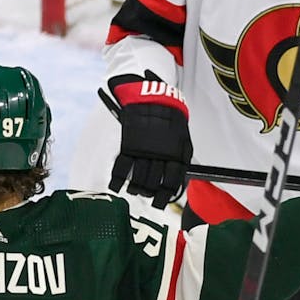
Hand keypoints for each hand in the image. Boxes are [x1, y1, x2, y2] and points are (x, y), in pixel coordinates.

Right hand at [107, 76, 191, 208]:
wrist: (153, 97)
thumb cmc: (170, 117)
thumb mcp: (183, 136)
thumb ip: (181, 157)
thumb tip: (179, 176)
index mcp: (175, 154)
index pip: (171, 182)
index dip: (165, 195)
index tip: (161, 201)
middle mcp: (160, 155)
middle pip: (154, 182)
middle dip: (149, 192)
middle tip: (145, 195)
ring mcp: (143, 151)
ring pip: (138, 178)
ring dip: (135, 188)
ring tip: (133, 191)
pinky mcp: (129, 145)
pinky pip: (122, 166)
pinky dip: (117, 180)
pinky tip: (116, 187)